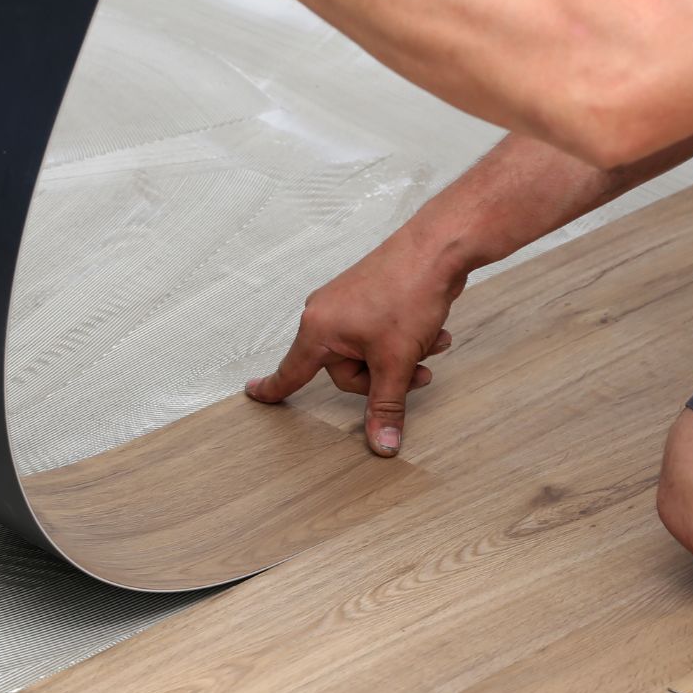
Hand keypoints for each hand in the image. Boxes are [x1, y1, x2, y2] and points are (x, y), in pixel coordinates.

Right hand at [246, 232, 461, 455]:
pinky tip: (433, 332)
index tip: (254, 395)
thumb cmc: (408, 291)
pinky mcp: (368, 296)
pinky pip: (379, 333)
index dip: (273, 389)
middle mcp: (325, 313)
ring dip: (402, 356)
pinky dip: (405, 338)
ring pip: (369, 353)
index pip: (291, 371)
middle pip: (346, 370)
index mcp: (318, 328)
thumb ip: (387, 405)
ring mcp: (347, 303)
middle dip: (384, 375)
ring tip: (431, 344)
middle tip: (416, 371)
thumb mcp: (396, 360)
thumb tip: (381, 444)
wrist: (438, 248)